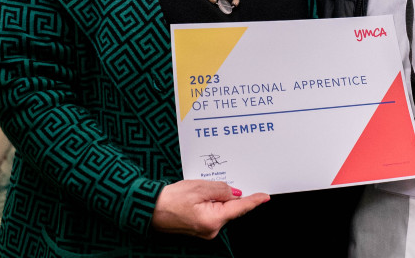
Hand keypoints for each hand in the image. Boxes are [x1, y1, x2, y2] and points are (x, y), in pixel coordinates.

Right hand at [151, 180, 268, 239]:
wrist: (149, 209)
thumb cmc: (170, 199)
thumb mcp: (199, 187)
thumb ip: (221, 189)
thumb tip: (235, 193)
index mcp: (213, 220)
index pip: (239, 208)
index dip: (253, 201)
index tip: (265, 196)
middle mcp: (212, 229)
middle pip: (230, 208)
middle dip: (228, 195)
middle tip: (214, 183)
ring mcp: (205, 231)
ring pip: (221, 210)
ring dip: (216, 198)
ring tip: (199, 189)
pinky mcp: (199, 228)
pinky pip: (212, 213)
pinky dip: (210, 203)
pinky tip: (200, 195)